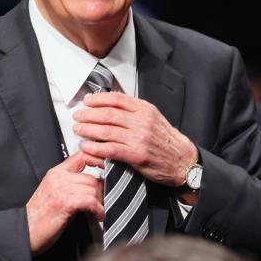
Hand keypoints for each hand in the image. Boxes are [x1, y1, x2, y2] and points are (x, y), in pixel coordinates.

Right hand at [26, 151, 103, 253]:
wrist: (25, 231)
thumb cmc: (39, 217)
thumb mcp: (54, 193)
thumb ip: (70, 184)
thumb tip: (94, 184)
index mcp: (55, 173)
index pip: (81, 155)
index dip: (97, 159)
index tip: (107, 166)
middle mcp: (58, 178)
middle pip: (91, 177)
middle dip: (100, 191)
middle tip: (101, 202)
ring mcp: (61, 189)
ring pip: (93, 189)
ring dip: (100, 202)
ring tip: (98, 211)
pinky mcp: (64, 202)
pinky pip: (90, 200)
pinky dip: (98, 209)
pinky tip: (97, 215)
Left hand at [74, 92, 196, 186]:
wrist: (183, 161)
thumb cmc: (166, 140)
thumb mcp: (153, 117)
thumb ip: (134, 110)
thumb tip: (111, 103)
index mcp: (145, 109)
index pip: (116, 99)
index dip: (98, 99)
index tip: (87, 101)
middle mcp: (142, 121)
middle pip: (108, 114)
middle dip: (88, 114)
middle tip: (77, 116)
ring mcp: (139, 138)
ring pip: (107, 131)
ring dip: (88, 130)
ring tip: (78, 130)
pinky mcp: (137, 155)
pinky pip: (111, 149)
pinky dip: (95, 147)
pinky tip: (86, 146)